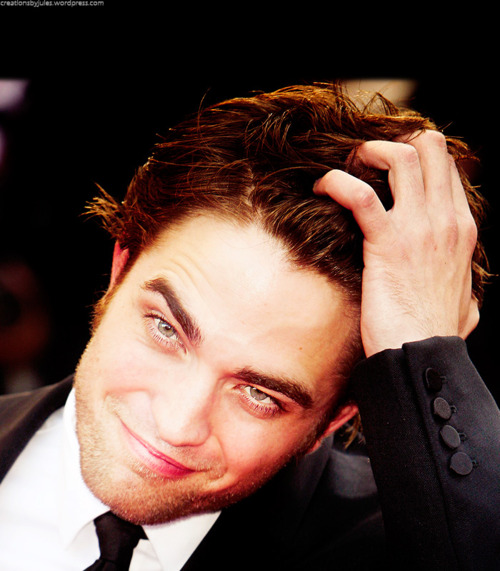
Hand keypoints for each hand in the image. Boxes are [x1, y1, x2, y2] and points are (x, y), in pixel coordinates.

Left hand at [314, 130, 478, 357]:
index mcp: (461, 230)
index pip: (446, 168)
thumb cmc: (435, 335)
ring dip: (368, 154)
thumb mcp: (466, 307)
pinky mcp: (387, 244)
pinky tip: (322, 189)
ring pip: (402, 157)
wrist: (422, 357)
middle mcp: (445, 220)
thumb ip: (466, 292)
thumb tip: (467, 300)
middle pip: (430, 148)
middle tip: (365, 162)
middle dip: (394, 144)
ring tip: (346, 169)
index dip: (415, 158)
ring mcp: (419, 229)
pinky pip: (360, 195)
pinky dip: (337, 183)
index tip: (385, 171)